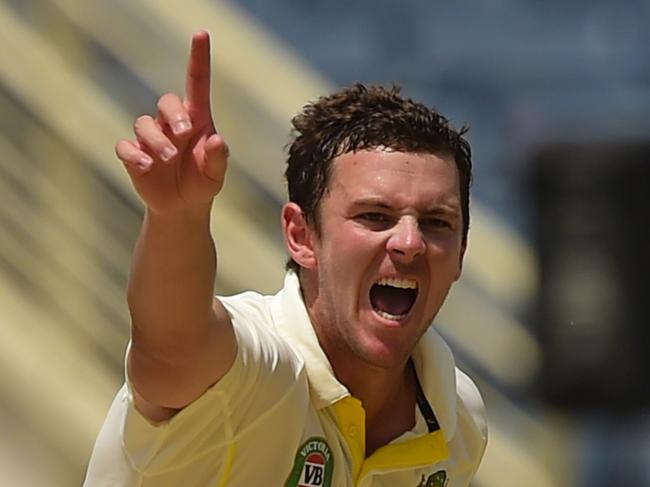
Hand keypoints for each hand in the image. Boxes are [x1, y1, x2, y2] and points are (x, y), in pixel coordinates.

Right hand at [115, 31, 227, 215]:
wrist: (182, 207)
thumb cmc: (203, 183)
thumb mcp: (216, 175)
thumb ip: (218, 158)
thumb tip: (216, 140)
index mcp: (196, 120)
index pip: (196, 83)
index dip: (198, 58)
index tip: (201, 34)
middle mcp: (171, 123)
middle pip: (166, 101)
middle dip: (174, 115)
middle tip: (184, 134)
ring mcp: (151, 138)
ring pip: (144, 123)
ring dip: (156, 140)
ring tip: (168, 159)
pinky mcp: (133, 155)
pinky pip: (125, 146)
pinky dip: (134, 155)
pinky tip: (147, 167)